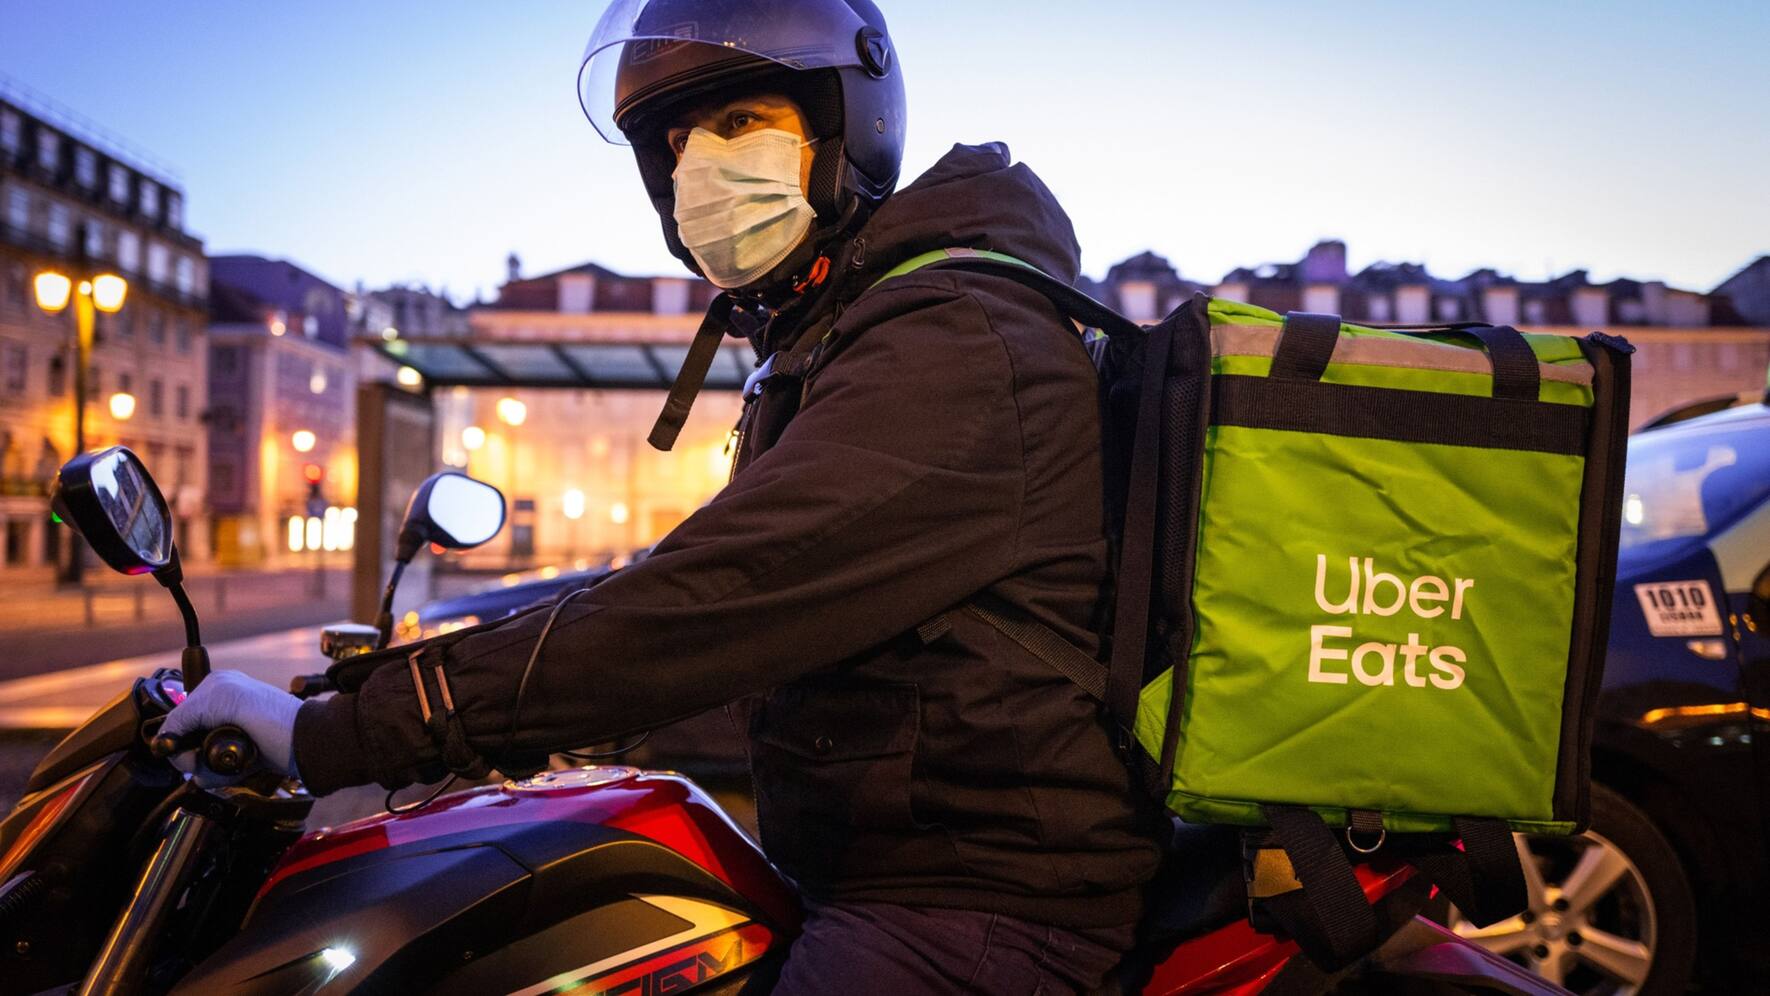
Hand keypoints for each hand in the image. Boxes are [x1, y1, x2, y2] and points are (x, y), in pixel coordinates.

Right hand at [161, 670, 302, 778]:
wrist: (304, 744)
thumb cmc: (274, 716)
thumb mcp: (223, 700)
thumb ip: (186, 714)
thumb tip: (164, 739)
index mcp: (216, 689)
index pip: (176, 718)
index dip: (174, 738)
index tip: (179, 750)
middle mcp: (220, 711)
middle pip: (184, 743)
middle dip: (192, 756)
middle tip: (204, 758)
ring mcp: (229, 736)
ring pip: (197, 762)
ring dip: (209, 768)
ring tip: (229, 763)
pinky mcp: (239, 758)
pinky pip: (214, 774)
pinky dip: (222, 776)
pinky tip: (237, 770)